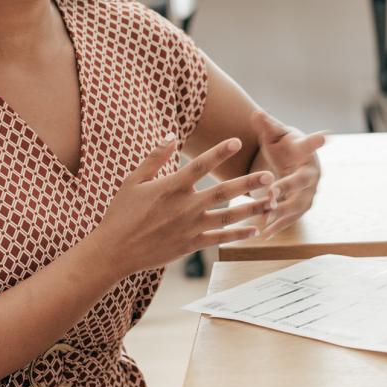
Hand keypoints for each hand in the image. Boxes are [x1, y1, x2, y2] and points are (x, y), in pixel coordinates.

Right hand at [91, 134, 275, 276]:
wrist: (114, 251)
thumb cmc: (121, 213)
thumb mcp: (133, 180)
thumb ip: (155, 158)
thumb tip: (172, 135)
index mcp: (171, 187)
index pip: (201, 165)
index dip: (220, 152)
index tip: (238, 141)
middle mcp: (185, 206)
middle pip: (223, 191)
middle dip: (248, 183)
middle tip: (270, 176)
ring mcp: (190, 227)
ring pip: (227, 216)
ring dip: (251, 209)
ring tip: (272, 202)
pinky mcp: (191, 244)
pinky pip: (219, 238)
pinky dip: (238, 235)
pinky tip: (254, 231)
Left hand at [250, 111, 325, 237]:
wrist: (295, 164)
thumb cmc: (284, 147)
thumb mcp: (275, 135)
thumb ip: (267, 126)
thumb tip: (256, 113)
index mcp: (305, 150)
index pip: (310, 144)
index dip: (317, 141)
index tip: (327, 135)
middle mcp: (312, 172)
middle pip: (302, 180)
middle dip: (288, 187)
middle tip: (272, 193)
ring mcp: (310, 191)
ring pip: (298, 203)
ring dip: (282, 211)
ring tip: (266, 217)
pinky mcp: (303, 206)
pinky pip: (292, 218)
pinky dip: (279, 225)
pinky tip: (265, 233)